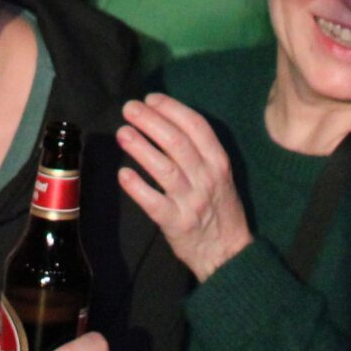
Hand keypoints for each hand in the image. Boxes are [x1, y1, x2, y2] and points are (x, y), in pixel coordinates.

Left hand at [115, 93, 252, 282]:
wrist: (228, 253)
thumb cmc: (219, 208)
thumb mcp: (220, 175)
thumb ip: (199, 153)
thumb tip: (164, 123)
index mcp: (219, 162)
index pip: (196, 126)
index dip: (172, 108)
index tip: (151, 98)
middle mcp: (207, 178)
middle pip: (176, 142)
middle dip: (151, 121)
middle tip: (129, 108)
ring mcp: (191, 201)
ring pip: (164, 169)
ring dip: (141, 147)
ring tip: (122, 133)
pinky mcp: (176, 224)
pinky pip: (154, 202)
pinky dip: (137, 187)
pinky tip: (123, 174)